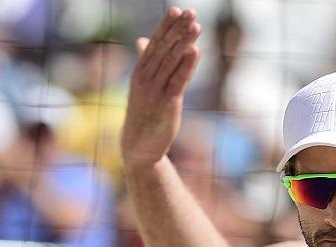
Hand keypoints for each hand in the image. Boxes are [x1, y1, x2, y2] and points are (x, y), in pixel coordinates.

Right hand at [121, 7, 202, 169]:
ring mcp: (155, 89)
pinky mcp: (166, 103)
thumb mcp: (142, 85)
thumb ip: (146, 62)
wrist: (138, 145)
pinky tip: (195, 52)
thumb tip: (143, 40)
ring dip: (184, 42)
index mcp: (140, 71)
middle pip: (164, 48)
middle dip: (177, 29)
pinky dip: (187, 65)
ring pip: (171, 61)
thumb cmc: (144, 113)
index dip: (166, 26)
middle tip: (191, 12)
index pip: (155, 43)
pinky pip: (178, 80)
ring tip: (196, 26)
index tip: (177, 10)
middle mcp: (145, 77)